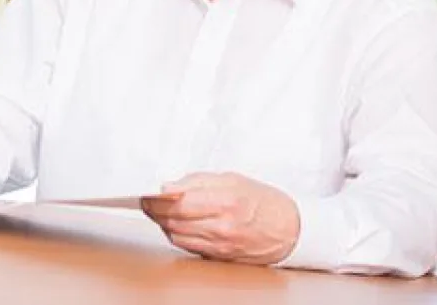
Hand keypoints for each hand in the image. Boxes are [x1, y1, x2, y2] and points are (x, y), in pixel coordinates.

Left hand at [141, 172, 299, 264]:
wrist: (291, 230)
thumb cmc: (263, 201)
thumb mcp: (232, 179)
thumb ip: (196, 181)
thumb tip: (168, 186)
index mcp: (225, 202)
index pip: (177, 203)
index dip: (155, 198)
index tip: (145, 193)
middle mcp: (221, 226)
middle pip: (172, 221)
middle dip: (154, 211)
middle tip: (145, 201)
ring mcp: (220, 245)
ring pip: (176, 236)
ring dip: (162, 223)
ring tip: (158, 211)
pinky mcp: (219, 257)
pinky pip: (187, 247)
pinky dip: (176, 235)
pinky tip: (174, 224)